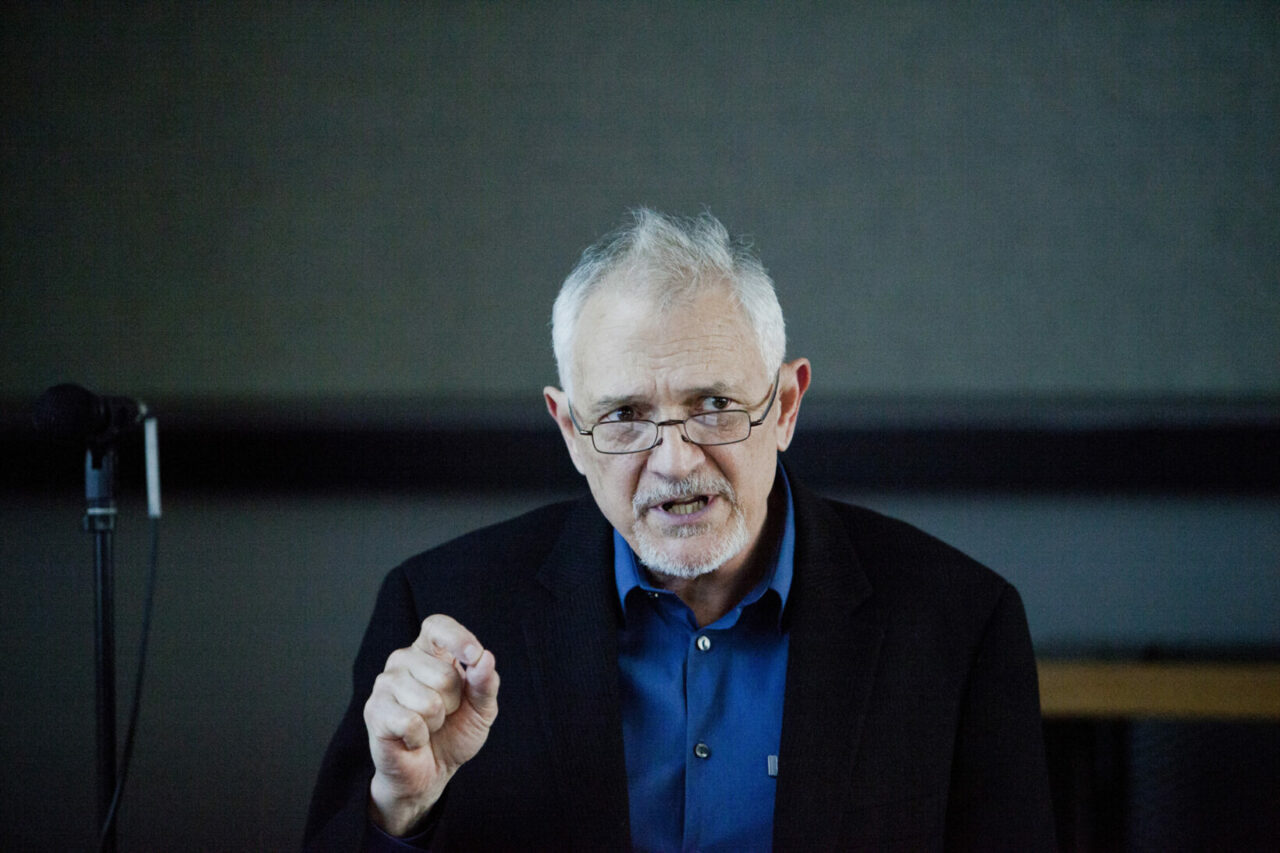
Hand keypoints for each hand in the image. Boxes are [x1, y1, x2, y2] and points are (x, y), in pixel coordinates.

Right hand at [363, 614, 499, 835]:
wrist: (430, 772)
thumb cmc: (454, 732)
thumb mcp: (481, 708)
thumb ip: (485, 682)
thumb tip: (485, 657)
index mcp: (429, 651)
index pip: (437, 626)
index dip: (457, 637)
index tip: (474, 656)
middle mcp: (403, 660)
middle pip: (443, 674)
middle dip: (453, 703)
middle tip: (443, 714)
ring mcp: (385, 684)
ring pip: (430, 701)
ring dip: (436, 723)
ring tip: (427, 726)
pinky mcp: (375, 711)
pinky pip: (412, 722)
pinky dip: (420, 737)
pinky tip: (413, 739)